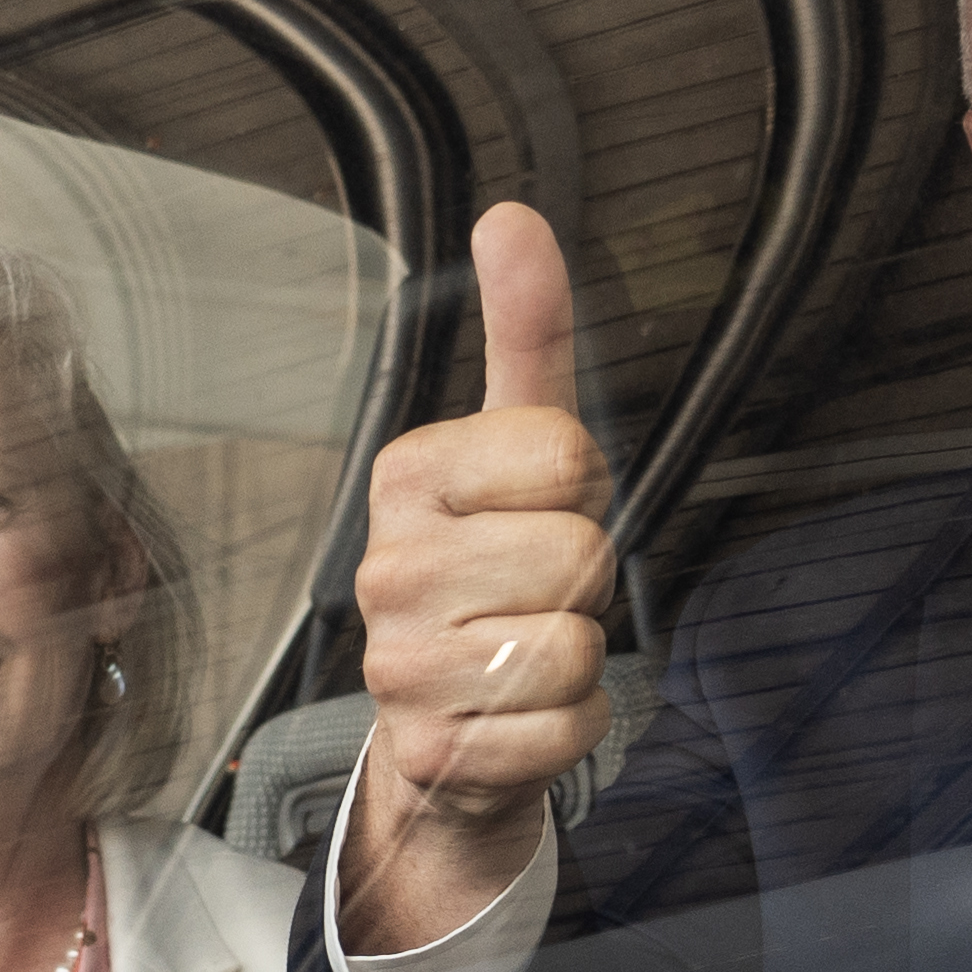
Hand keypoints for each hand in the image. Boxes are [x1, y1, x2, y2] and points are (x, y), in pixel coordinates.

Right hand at [341, 202, 613, 957]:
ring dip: (578, 661)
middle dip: (584, 583)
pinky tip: (516, 718)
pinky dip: (567, 731)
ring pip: (573, 648)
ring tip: (523, 653)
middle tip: (535, 595)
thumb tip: (513, 217)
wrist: (448, 725)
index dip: (581, 493)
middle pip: (578, 556)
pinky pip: (565, 730)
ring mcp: (397, 666)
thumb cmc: (497, 575)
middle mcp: (386, 568)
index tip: (536, 514)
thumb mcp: (520, 447)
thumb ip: (528, 334)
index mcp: (408, 475)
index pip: (566, 455)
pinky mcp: (428, 754)